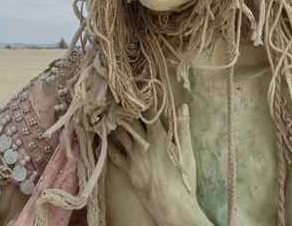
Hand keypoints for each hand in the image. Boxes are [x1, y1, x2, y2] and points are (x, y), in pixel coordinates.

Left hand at [107, 104, 210, 225]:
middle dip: (125, 108)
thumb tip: (182, 106)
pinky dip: (109, 145)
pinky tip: (104, 138)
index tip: (137, 89)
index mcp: (159, 137)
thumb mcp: (187, 152)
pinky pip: (114, 155)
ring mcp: (133, 157)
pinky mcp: (127, 169)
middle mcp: (143, 144)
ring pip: (120, 134)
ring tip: (109, 111)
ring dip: (115, 123)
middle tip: (118, 97)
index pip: (149, 113)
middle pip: (131, 121)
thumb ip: (183, 128)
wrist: (170, 204)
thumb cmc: (183, 178)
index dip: (143, 100)